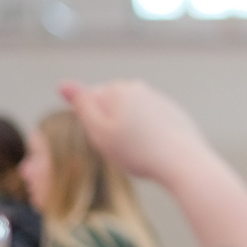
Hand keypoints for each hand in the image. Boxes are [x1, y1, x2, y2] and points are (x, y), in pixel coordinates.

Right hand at [60, 79, 209, 187]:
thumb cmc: (138, 151)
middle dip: (112, 127)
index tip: (105, 141)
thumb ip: (82, 106)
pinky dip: (150, 137)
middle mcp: (139, 88)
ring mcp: (159, 99)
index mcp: (118, 89)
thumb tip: (63, 84)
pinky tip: (156, 152)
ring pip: (132, 117)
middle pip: (112, 107)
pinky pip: (152, 125)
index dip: (92, 124)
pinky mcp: (174, 114)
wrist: (183, 162)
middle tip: (122, 150)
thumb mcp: (100, 132)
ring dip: (131, 133)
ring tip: (140, 153)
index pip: (90, 101)